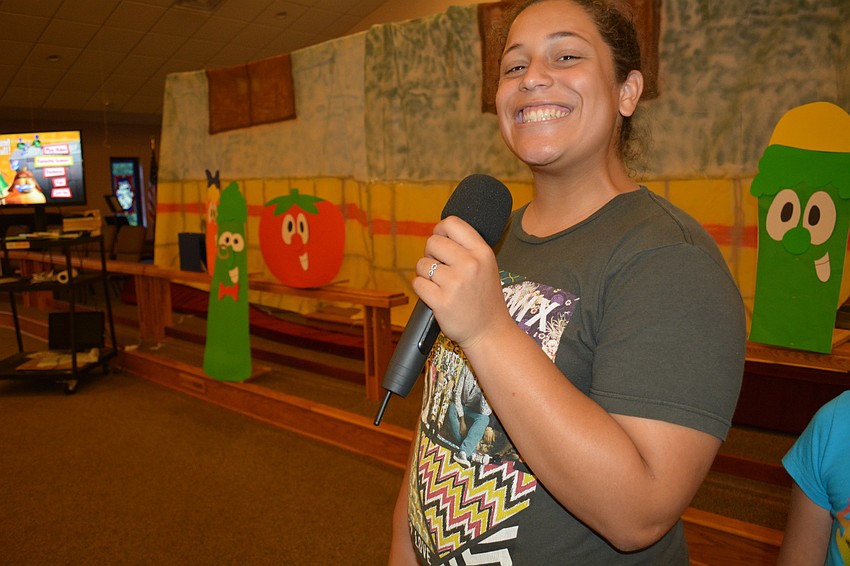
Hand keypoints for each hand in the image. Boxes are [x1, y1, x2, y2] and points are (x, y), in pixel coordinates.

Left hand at [412, 216, 509, 348]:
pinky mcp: (441, 301)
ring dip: (425, 273)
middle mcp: (470, 264)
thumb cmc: (484, 298)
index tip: (441, 242)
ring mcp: (455, 283)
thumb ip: (467, 248)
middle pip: (432, 242)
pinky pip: (417, 283)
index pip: (452, 223)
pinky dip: (422, 289)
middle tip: (440, 268)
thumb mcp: (487, 265)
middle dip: (431, 254)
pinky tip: (435, 295)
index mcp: (482, 252)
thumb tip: (438, 232)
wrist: (489, 332)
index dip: (440, 230)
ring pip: (422, 264)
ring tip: (440, 284)